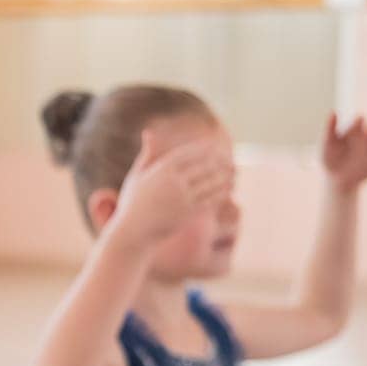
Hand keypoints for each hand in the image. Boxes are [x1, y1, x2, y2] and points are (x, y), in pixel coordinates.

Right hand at [111, 129, 233, 246]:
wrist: (131, 233)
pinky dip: (223, 192)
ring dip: (226, 176)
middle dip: (221, 162)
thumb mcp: (136, 176)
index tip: (216, 146)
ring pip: (212, 182)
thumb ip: (147, 154)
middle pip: (205, 165)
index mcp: (161, 169)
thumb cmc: (132, 204)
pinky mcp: (188, 212)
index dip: (206, 148)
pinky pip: (211, 198)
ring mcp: (182, 197)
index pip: (191, 152)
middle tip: (231, 161)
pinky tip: (229, 189)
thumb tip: (148, 131)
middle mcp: (173, 181)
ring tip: (235, 173)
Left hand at [322, 113, 366, 193]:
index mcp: (354, 130)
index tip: (356, 122)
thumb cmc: (329, 159)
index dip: (358, 122)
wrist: (337, 179)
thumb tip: (332, 111)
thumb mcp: (327, 144)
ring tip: (366, 150)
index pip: (359, 121)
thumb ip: (329, 128)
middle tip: (364, 136)